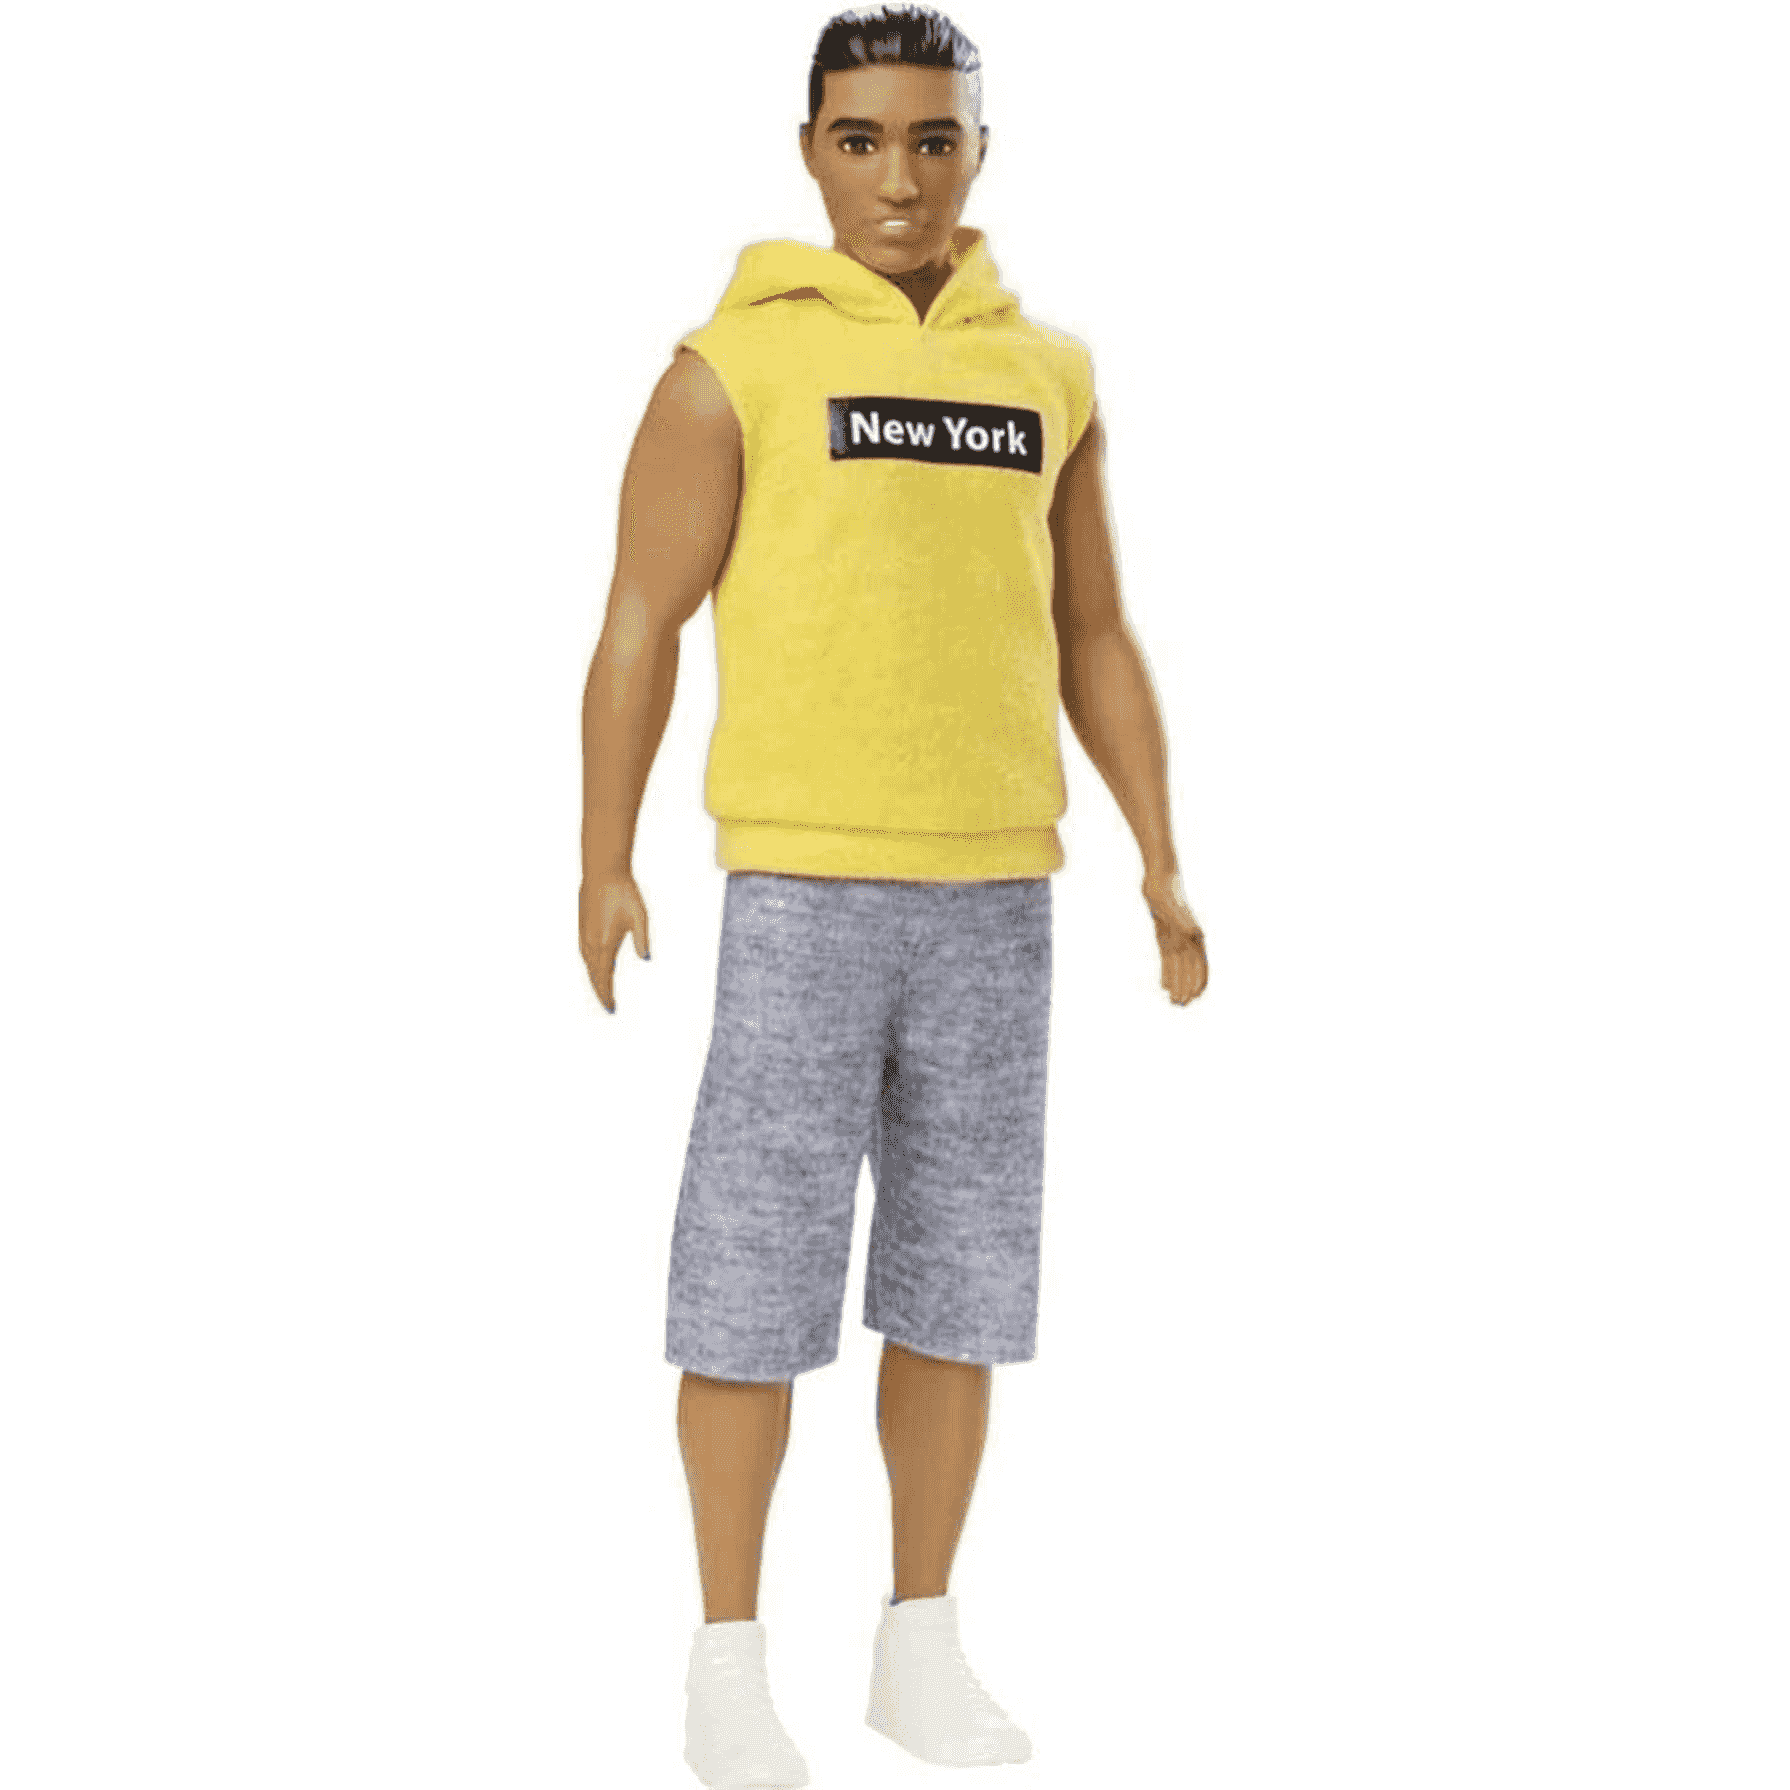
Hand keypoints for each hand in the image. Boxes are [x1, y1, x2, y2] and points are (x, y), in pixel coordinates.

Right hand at [580, 869, 650, 1014]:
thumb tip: (645, 957)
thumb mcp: (640, 916)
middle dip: (601, 991)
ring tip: (602, 990)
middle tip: (608, 1006)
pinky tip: (594, 966)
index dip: (607, 994)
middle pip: (593, 974)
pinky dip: (589, 965)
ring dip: (594, 979)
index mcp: (605, 943)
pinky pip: (584, 953)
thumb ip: (642, 939)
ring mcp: (584, 934)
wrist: (603, 872)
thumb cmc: (623, 892)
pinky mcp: (583, 926)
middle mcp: (591, 942)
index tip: (611, 1008)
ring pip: (588, 964)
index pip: (604, 977)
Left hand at [1142, 869, 1206, 1005]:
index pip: (1199, 964)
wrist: (1160, 881)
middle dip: (1186, 988)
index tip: (1194, 997)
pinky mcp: (1165, 936)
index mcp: (1193, 937)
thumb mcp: (1174, 909)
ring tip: (1173, 1001)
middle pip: (1188, 969)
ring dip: (1177, 984)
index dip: (1198, 981)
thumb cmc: (1168, 894)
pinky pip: (1168, 960)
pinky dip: (1167, 972)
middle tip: (1181, 1005)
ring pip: (1178, 967)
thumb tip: (1194, 935)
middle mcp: (1187, 940)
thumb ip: (1184, 923)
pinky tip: (1164, 985)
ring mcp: (1176, 939)